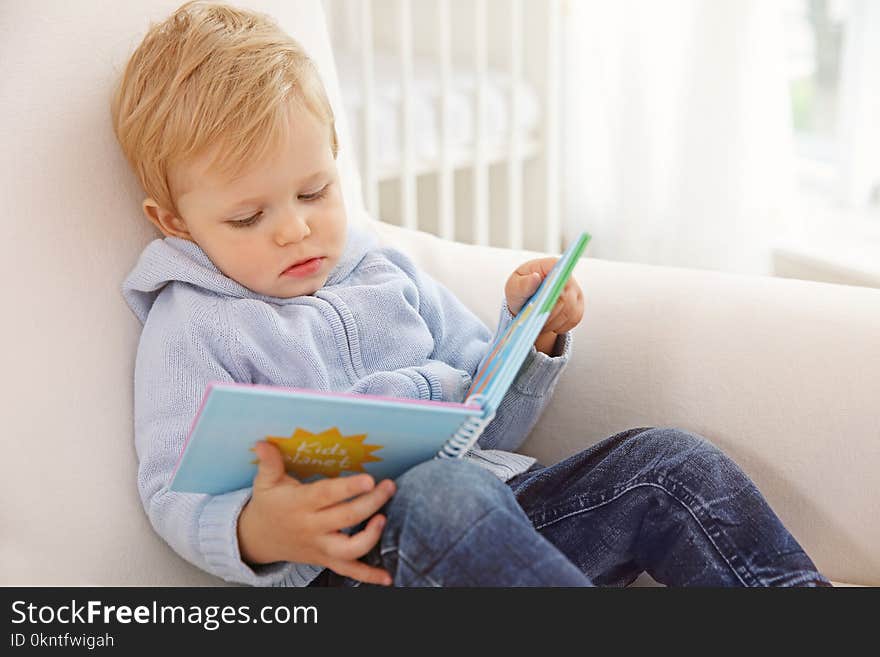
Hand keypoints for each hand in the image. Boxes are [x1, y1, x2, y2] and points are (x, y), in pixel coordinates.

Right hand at [237, 441, 396, 585]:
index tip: (369, 479)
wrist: (258, 539)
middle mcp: (312, 527)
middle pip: (347, 518)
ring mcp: (320, 546)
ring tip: (383, 518)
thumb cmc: (268, 505)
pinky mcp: (326, 559)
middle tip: (389, 487)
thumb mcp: (265, 482)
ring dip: (371, 537)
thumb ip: (268, 463)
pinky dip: (368, 576)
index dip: (348, 488)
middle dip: (372, 503)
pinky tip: (387, 577)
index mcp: (300, 504)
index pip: (326, 495)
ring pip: (350, 549)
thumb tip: (261, 443)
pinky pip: (349, 571)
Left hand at [504, 257, 583, 354]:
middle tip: (536, 319)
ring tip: (539, 324)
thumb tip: (535, 277)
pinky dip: (560, 326)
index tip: (543, 301)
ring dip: (554, 321)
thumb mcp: (514, 286)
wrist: (525, 303)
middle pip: (566, 298)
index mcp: (552, 266)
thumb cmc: (519, 290)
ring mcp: (575, 292)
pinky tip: (548, 326)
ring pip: (570, 311)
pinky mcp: (577, 307)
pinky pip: (574, 319)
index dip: (554, 288)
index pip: (560, 274)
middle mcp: (568, 277)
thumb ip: (523, 283)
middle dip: (550, 312)